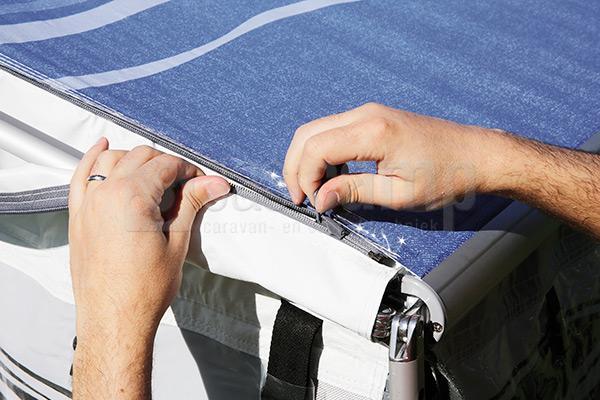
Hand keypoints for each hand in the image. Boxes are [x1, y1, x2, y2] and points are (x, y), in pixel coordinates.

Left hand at [68, 139, 228, 398]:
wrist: (114, 320)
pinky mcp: (78, 215)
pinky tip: (103, 147)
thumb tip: (216, 183)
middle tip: (185, 185)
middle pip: (140, 156)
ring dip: (135, 159)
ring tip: (154, 175)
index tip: (202, 182)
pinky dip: (92, 158)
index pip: (166, 165)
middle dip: (166, 164)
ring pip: (112, 159)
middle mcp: (105, 193)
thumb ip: (192, 204)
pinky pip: (80, 175)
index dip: (189, 171)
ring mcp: (87, 203)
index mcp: (133, 197)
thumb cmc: (145, 289)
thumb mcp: (177, 243)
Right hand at [283, 103, 502, 212]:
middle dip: (296, 167)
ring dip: (308, 159)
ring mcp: (368, 112)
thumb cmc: (446, 176)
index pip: (315, 149)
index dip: (304, 178)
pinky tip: (334, 175)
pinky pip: (334, 129)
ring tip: (318, 189)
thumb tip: (320, 199)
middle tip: (302, 197)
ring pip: (317, 129)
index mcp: (372, 132)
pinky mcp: (373, 117)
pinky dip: (323, 151)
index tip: (312, 204)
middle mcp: (365, 114)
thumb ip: (354, 192)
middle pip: (307, 134)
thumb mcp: (398, 194)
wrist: (477, 154)